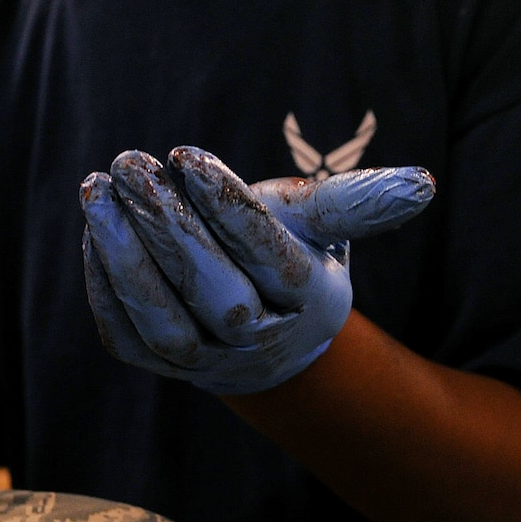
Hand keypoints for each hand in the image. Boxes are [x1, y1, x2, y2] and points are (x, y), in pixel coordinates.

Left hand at [79, 147, 433, 395]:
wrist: (262, 330)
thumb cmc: (292, 251)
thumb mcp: (321, 224)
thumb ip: (358, 202)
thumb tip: (424, 184)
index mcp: (308, 301)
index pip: (268, 256)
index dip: (226, 208)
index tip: (186, 154)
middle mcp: (258, 342)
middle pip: (215, 293)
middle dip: (167, 225)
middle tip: (130, 162)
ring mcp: (204, 363)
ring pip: (162, 321)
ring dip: (123, 256)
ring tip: (97, 190)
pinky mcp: (155, 366)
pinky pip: (124, 333)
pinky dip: (104, 284)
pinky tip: (96, 228)